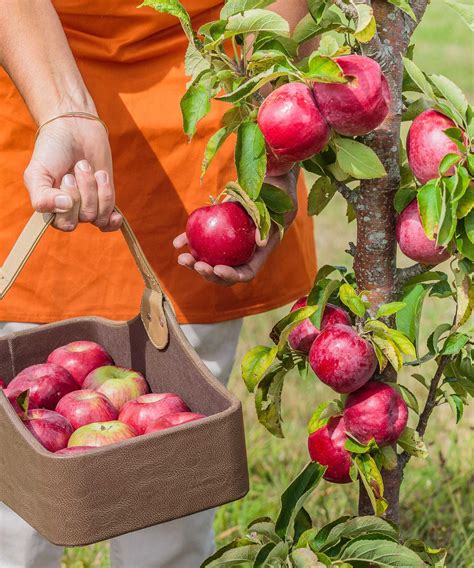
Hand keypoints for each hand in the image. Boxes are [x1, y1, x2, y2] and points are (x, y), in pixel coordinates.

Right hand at [23, 117, 121, 231]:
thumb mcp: (37, 173)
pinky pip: (109, 222)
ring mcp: (87, 207)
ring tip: (87, 167)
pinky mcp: (104, 202)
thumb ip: (41, 197)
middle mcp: (68, 212)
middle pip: (82, 218)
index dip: (69, 204)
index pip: (63, 223)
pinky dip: (113, 216)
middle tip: (77, 167)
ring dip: (95, 188)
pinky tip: (116, 215)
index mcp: (49, 208)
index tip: (66, 177)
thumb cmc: (52, 150)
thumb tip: (66, 207)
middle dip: (83, 191)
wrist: (73, 129)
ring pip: (97, 215)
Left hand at [173, 169, 298, 285]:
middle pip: (224, 272)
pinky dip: (189, 242)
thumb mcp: (276, 206)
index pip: (245, 273)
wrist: (266, 180)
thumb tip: (260, 243)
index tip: (218, 269)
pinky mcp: (216, 231)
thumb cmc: (276, 193)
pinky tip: (176, 244)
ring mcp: (227, 245)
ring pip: (209, 260)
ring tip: (182, 258)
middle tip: (197, 265)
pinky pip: (201, 240)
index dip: (232, 276)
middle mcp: (242, 253)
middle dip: (209, 273)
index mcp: (258, 254)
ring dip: (194, 263)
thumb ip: (268, 223)